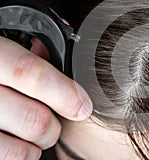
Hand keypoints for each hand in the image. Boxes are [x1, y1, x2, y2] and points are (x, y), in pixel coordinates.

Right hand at [0, 36, 92, 159]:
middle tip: (54, 119)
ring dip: (38, 145)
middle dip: (54, 125)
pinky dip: (20, 156)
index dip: (64, 92)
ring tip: (34, 132)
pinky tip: (15, 142)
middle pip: (34, 119)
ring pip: (22, 151)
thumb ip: (22, 48)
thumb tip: (52, 52)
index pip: (29, 73)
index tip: (83, 106)